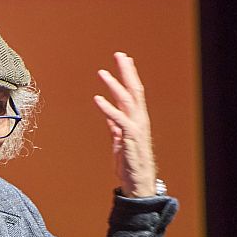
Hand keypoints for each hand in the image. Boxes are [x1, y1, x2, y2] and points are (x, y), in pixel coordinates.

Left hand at [93, 51, 157, 197]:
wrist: (137, 182)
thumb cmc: (130, 163)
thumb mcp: (120, 140)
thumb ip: (115, 125)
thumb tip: (108, 114)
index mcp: (137, 119)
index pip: (135, 91)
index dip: (129, 75)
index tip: (124, 59)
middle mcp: (139, 120)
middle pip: (134, 90)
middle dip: (126, 71)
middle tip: (119, 55)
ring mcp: (135, 128)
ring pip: (127, 101)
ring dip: (114, 85)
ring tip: (103, 72)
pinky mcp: (129, 138)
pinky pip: (118, 120)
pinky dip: (108, 108)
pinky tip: (98, 99)